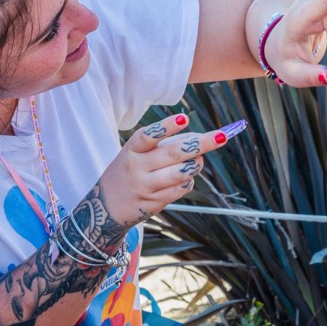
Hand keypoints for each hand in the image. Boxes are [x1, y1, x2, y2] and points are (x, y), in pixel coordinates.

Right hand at [96, 114, 229, 226]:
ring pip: (182, 172)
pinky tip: (183, 178)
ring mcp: (146, 187)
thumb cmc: (128, 172)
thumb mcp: (136, 154)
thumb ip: (163, 145)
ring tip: (198, 160)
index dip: (166, 127)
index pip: (147, 136)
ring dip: (197, 164)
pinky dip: (188, 181)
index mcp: (131, 150)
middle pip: (173, 153)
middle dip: (201, 144)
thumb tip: (199, 139)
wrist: (105, 207)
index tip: (184, 118)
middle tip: (221, 136)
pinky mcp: (154, 203)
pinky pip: (181, 189)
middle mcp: (137, 167)